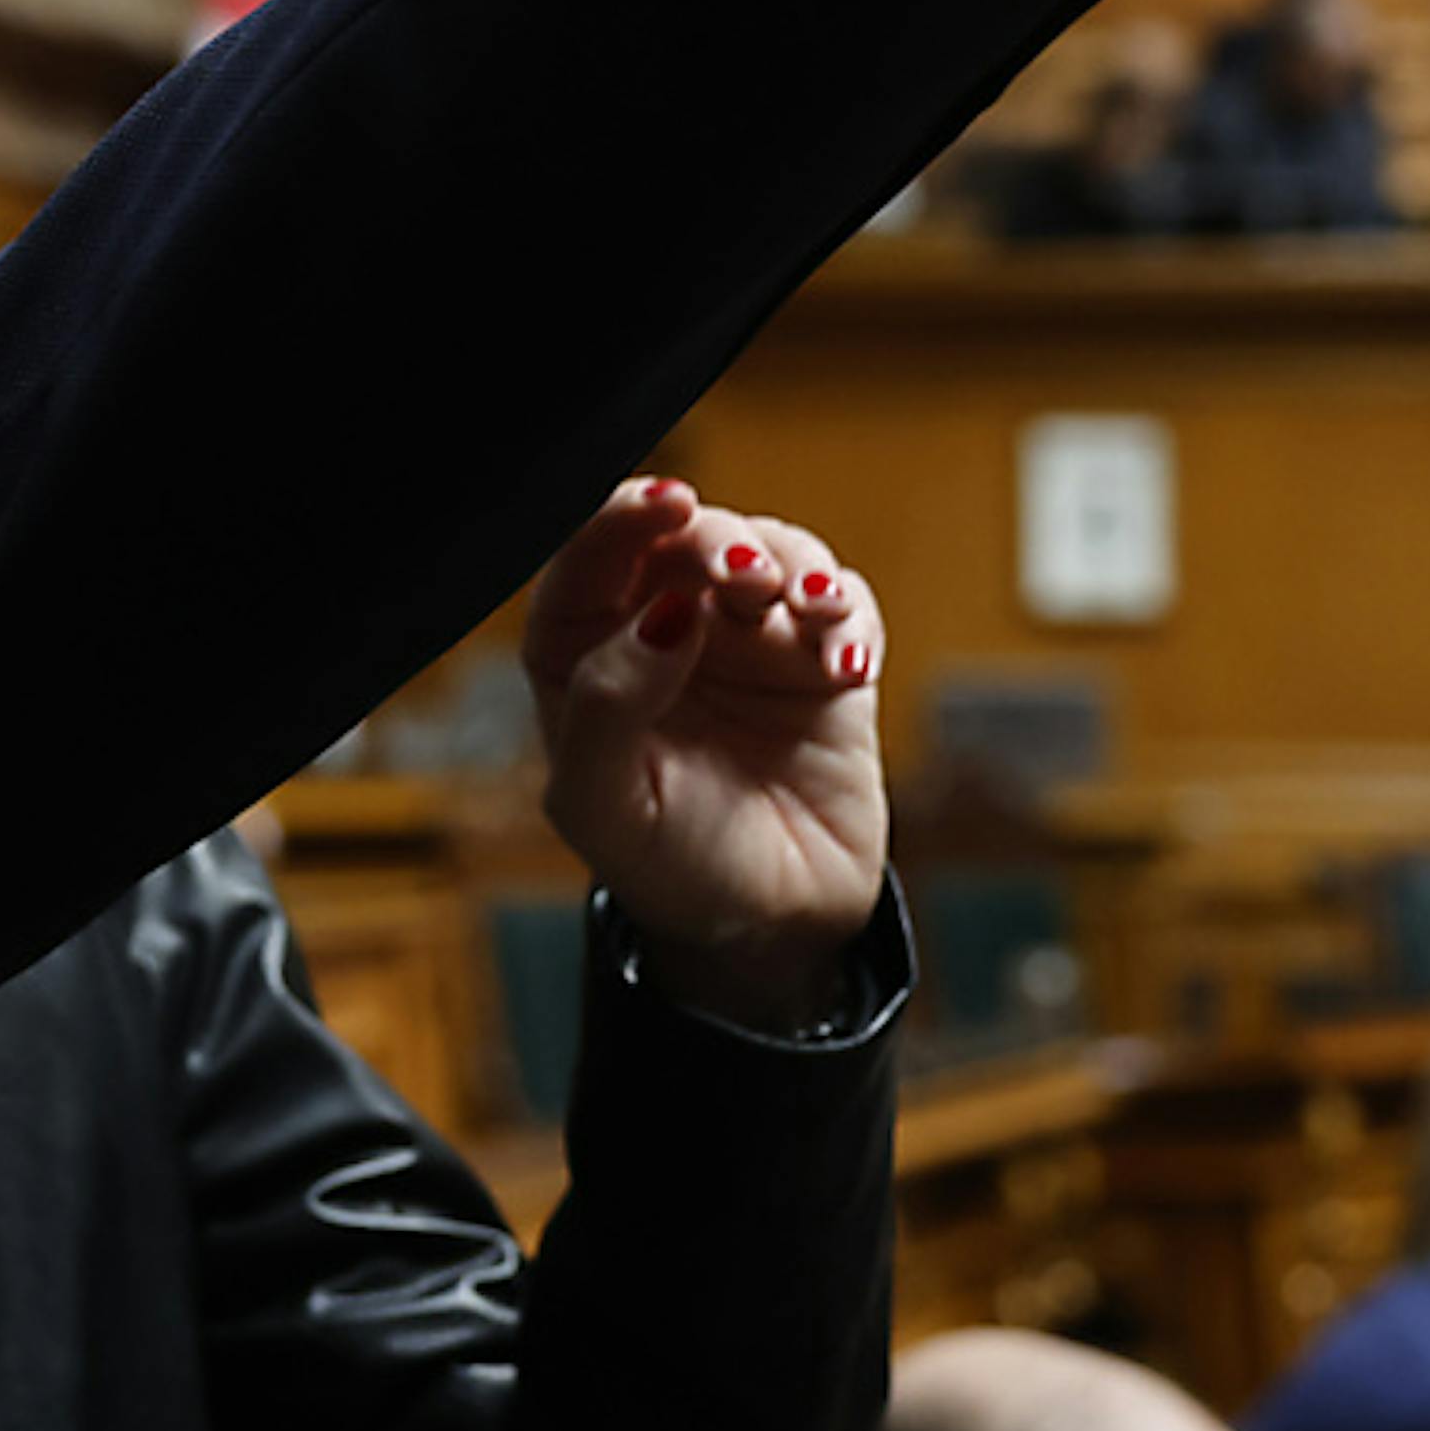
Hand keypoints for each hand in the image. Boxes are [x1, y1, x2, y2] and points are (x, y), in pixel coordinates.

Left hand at [524, 479, 886, 1032]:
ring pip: (771, 551)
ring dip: (792, 564)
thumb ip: (607, 705)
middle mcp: (661, 625)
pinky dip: (847, 613)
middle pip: (686, 537)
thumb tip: (661, 612)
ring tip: (807, 609)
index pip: (590, 555)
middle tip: (746, 578)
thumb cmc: (663, 863)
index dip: (624, 515)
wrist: (766, 926)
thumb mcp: (604, 805)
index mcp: (583, 650)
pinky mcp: (820, 659)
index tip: (668, 504)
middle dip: (718, 539)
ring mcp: (745, 637)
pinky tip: (844, 661)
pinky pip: (841, 604)